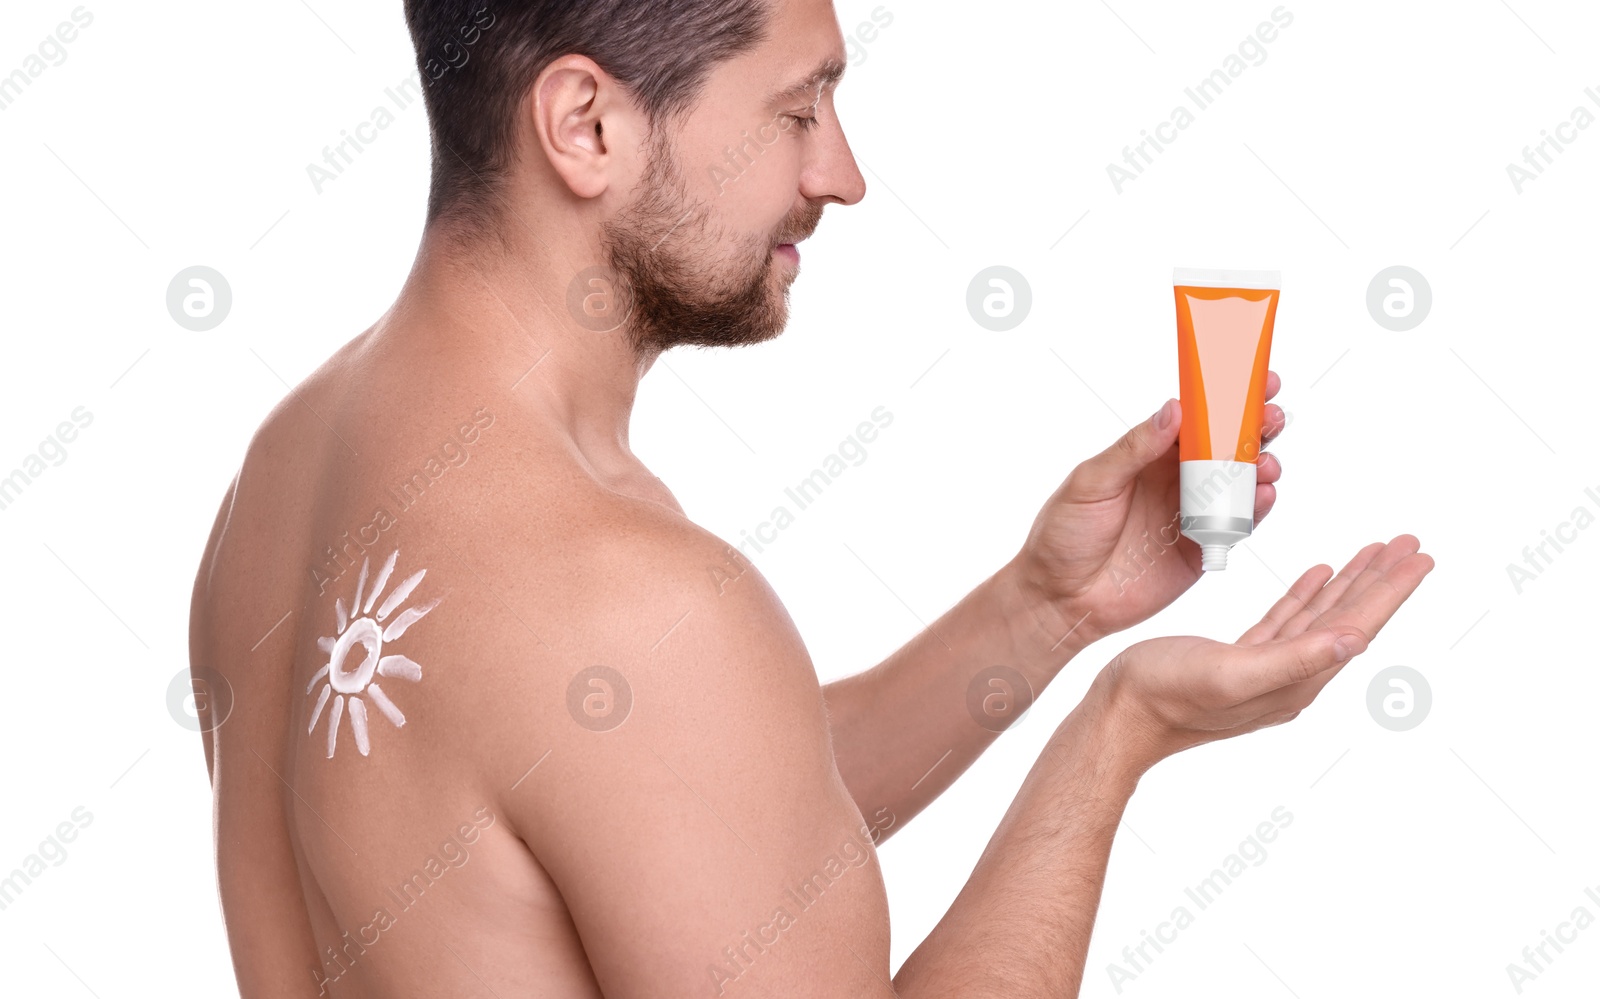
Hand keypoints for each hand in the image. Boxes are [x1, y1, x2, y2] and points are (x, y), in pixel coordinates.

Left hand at [1011, 372, 1286, 647]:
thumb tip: (1172, 410)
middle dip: (1255, 429)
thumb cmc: (1065, 535)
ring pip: (1238, 484)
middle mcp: (1174, 481)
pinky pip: (1236, 525)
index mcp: (1149, 456)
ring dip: (1260, 468)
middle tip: (1273, 418)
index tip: (1256, 381)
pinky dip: (1255, 510)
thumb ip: (1134, 449)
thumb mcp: (1092, 483)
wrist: (1061, 598)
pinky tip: (1262, 496)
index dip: (1227, 399)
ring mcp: (1191, 514)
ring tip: (1266, 464)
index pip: (1195, 419)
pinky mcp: (1200, 549)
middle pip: (1226, 447)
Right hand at [1091, 535, 1433, 774]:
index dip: (1390, 591)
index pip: (1356, 627)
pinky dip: (1307, 595)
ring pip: (1321, 617)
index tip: (1418, 557)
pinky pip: (1287, 621)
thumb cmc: (1166, 696)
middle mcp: (1290, 676)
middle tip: (1408, 544)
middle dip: (1380, 580)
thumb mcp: (1232, 673)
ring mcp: (1266, 669)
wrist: (1120, 714)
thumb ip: (1294, 658)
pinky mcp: (1239, 659)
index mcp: (1296, 680)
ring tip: (1374, 553)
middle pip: (1348, 619)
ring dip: (1349, 584)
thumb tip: (1353, 641)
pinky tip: (1318, 576)